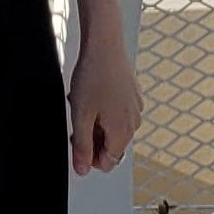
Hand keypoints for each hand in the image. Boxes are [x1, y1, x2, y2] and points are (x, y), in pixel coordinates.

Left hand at [67, 28, 141, 176]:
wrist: (104, 45)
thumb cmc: (93, 76)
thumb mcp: (80, 116)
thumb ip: (82, 147)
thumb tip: (82, 169)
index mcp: (123, 131)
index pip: (108, 162)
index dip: (89, 157)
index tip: (78, 141)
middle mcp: (134, 122)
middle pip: (112, 146)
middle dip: (93, 138)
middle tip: (79, 120)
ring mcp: (136, 107)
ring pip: (114, 128)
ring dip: (98, 123)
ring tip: (86, 104)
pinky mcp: (133, 94)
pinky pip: (118, 112)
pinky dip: (105, 110)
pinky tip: (95, 95)